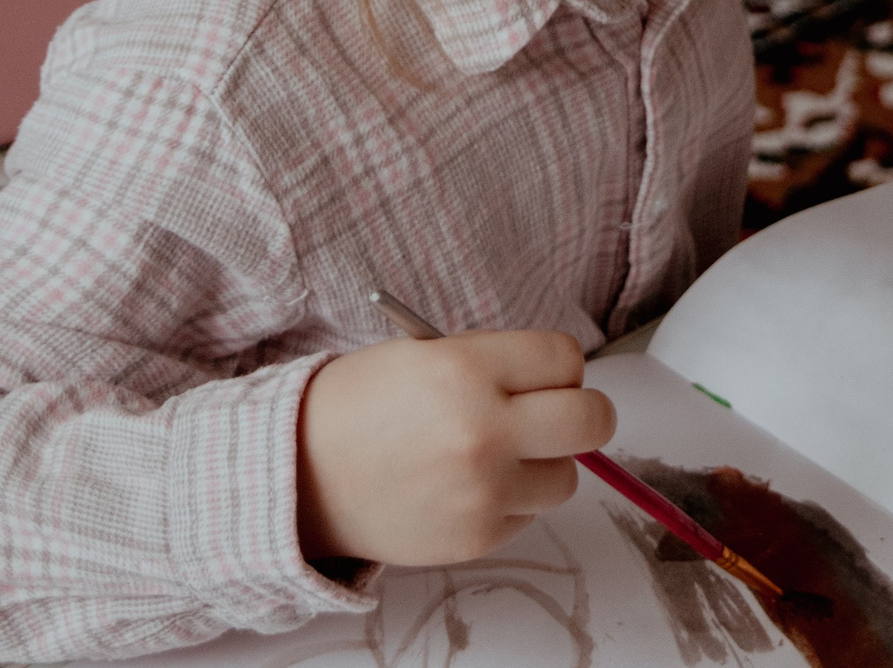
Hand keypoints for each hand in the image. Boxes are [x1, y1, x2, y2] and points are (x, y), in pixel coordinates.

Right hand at [296, 329, 615, 566]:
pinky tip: (464, 486)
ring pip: (567, 476)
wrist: (300, 476)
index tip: (544, 374)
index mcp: (467, 369)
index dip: (559, 366)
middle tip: (558, 414)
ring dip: (543, 463)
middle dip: (583, 414)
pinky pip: (528, 514)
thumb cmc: (358, 407)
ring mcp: (484, 490)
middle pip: (592, 421)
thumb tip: (562, 383)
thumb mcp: (424, 355)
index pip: (565, 359)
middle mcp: (483, 430)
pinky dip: (509, 500)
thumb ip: (496, 365)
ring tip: (496, 454)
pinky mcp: (477, 537)